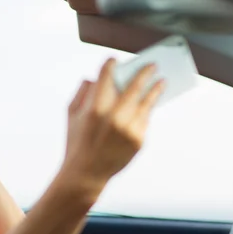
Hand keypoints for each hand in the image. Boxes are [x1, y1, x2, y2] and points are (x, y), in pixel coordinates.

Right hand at [59, 58, 163, 190]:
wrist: (86, 173)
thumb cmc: (76, 141)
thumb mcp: (71, 115)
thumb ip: (82, 93)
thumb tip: (95, 78)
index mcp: (95, 108)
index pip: (106, 77)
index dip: (110, 65)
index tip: (114, 60)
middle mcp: (115, 117)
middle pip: (134, 87)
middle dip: (144, 73)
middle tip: (152, 65)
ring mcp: (129, 129)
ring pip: (146, 103)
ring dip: (155, 90)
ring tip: (161, 82)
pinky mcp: (138, 140)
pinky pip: (146, 119)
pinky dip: (148, 110)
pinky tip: (151, 103)